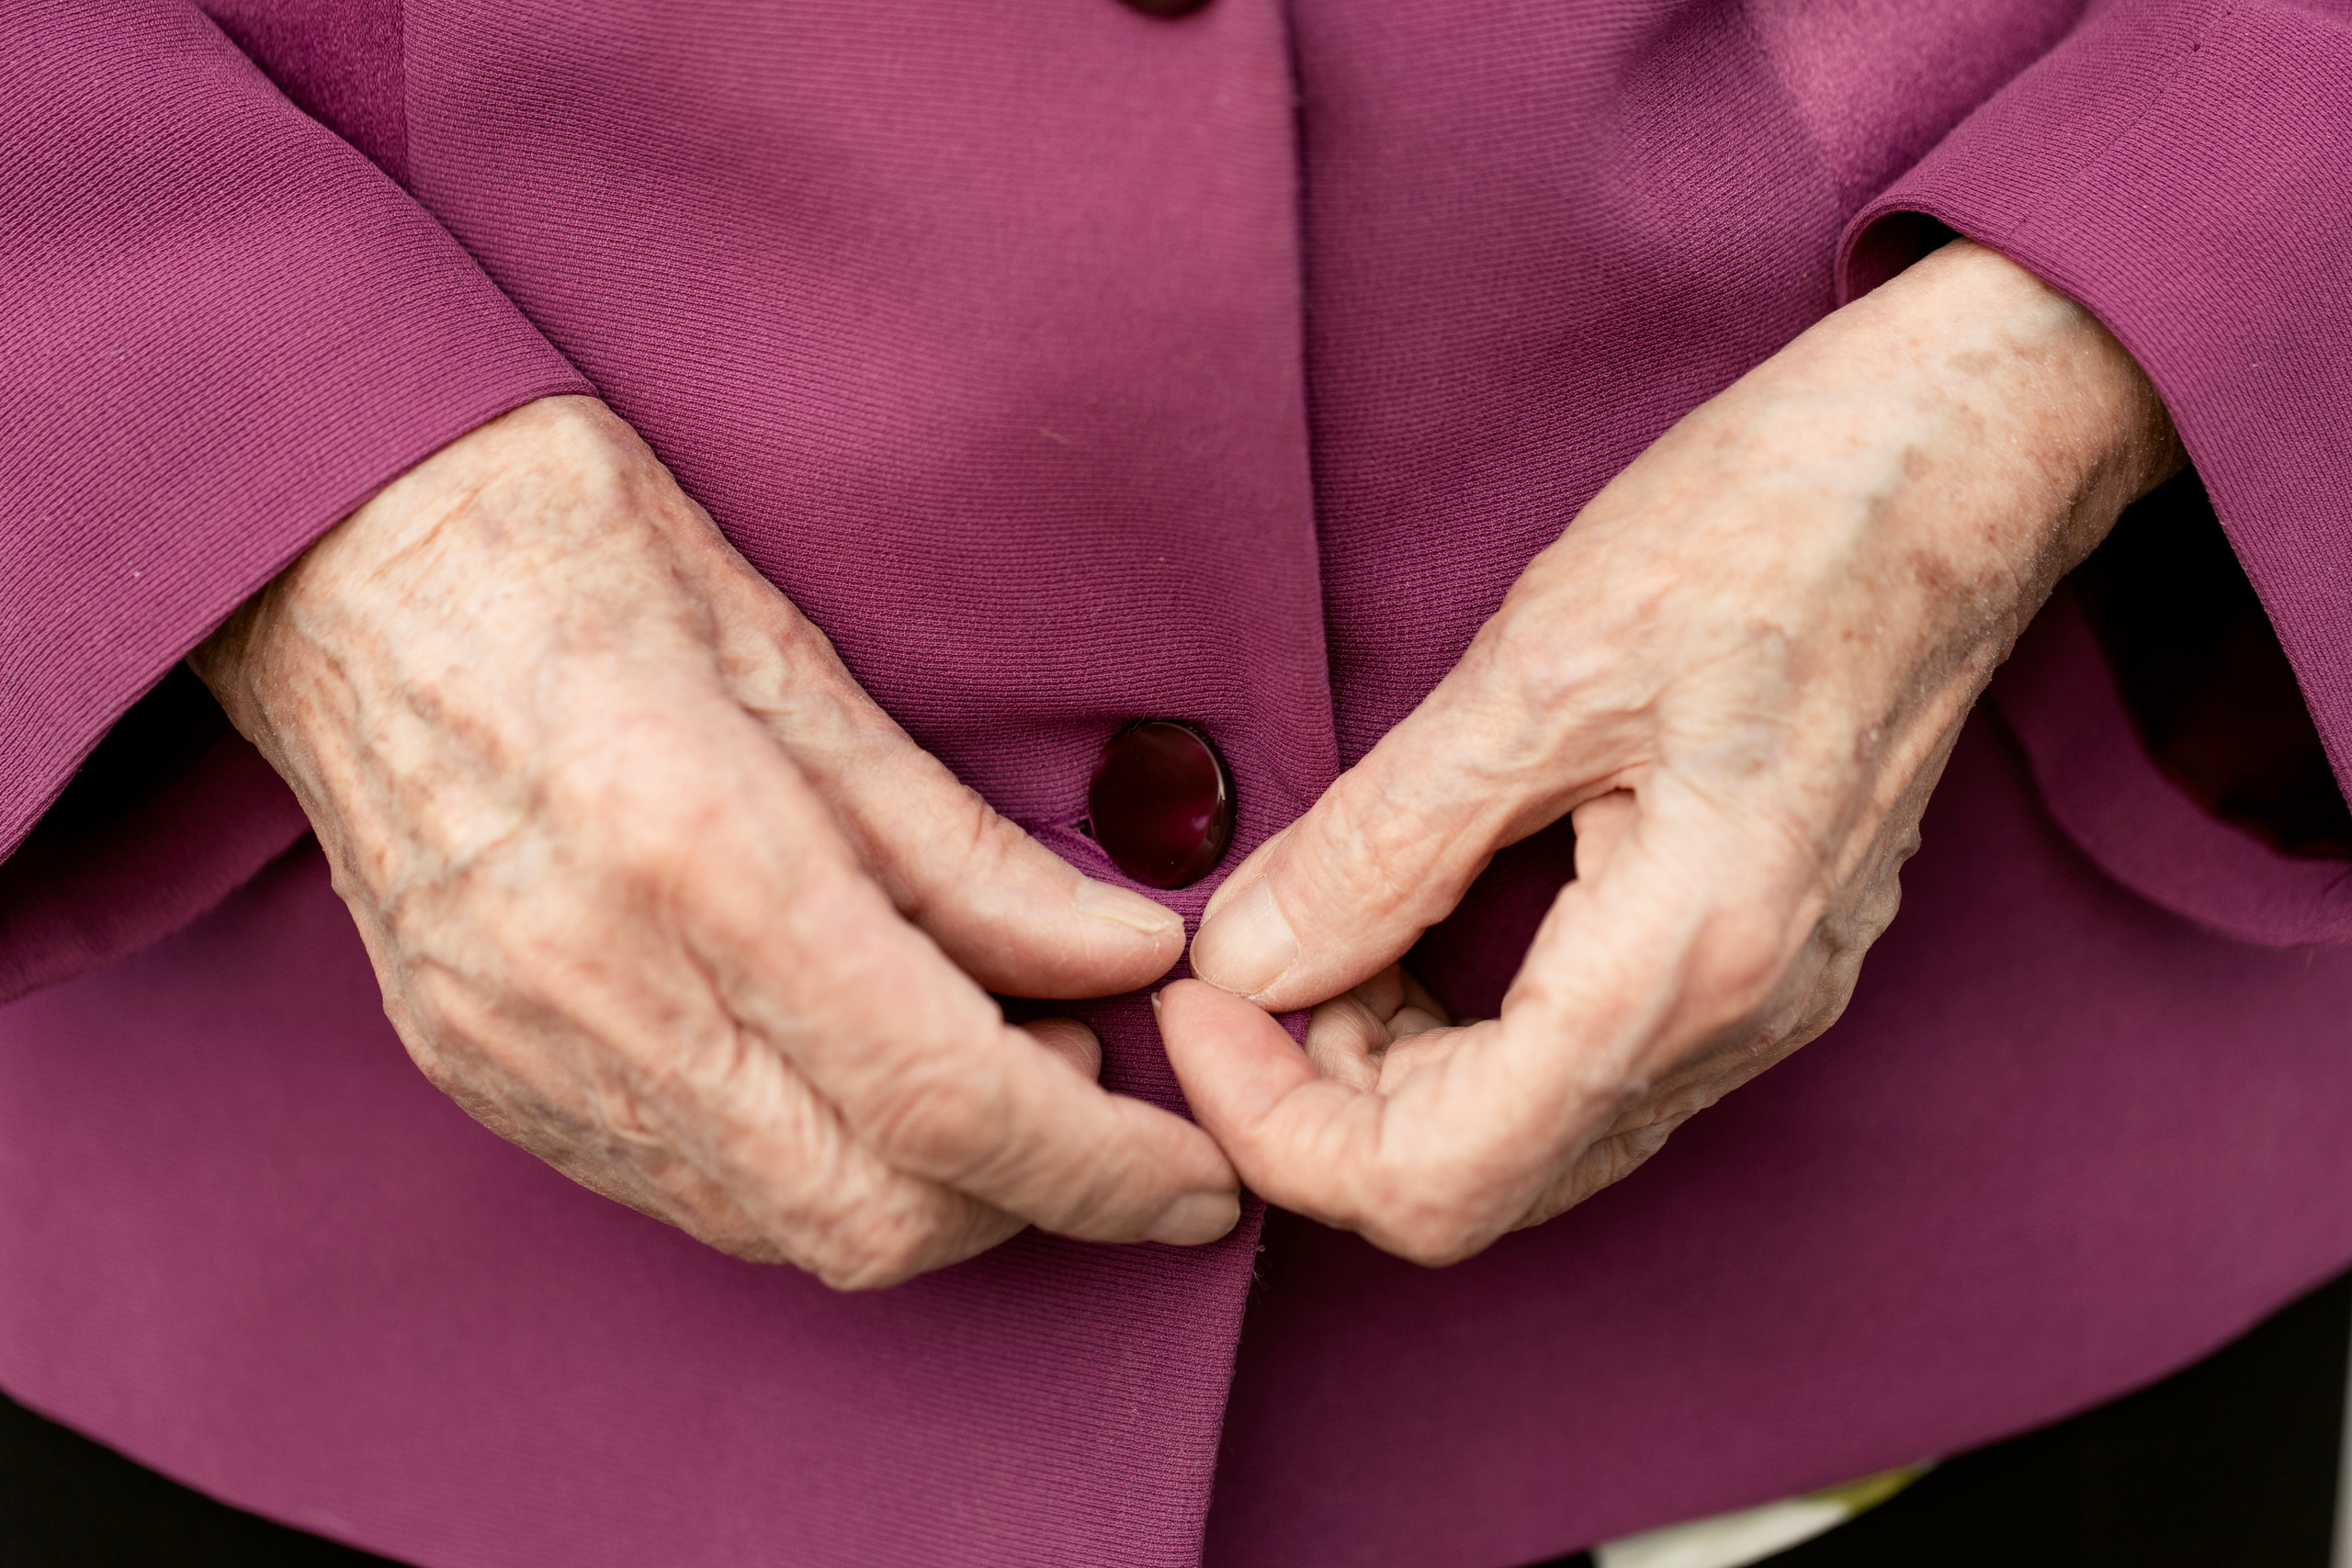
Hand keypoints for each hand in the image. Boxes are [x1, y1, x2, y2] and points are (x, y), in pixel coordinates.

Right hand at [192, 396, 1235, 1287]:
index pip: (944, 1096)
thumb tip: (1123, 958)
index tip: (1198, 1176)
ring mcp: (521, 1052)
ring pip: (783, 1229)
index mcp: (695, 853)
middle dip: (1031, 1197)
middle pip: (873, 1215)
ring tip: (986, 1061)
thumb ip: (963, 851)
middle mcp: (597, 989)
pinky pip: (689, 1194)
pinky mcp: (482, 1077)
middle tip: (1096, 1083)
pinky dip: (813, 1170)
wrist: (329, 557)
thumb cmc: (565, 548)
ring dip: (928, 1192)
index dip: (1100, 1165)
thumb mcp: (796, 661)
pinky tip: (857, 1073)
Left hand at [1160, 241, 2181, 1265]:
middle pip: (1478, 1184)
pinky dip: (1470, 1030)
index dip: (1278, 1125)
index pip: (1436, 1181)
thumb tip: (1247, 960)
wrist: (1961, 456)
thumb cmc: (1775, 526)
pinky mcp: (1763, 958)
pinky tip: (1421, 919)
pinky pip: (1587, 1069)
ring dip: (1393, 1066)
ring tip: (1327, 922)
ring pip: (1531, 1136)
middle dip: (1322, 1099)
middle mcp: (1739, 1021)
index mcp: (1684, 963)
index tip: (1198, 1005)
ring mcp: (1764, 1000)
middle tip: (1246, 958)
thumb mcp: (1538, 667)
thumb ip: (1382, 842)